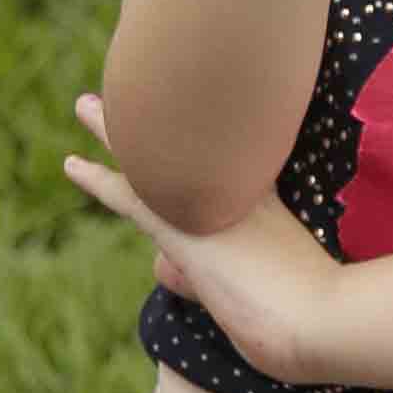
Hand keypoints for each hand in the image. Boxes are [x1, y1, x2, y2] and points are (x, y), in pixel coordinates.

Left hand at [62, 95, 341, 379]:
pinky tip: (71, 165)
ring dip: (113, 130)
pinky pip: (129, 197)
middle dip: (154, 112)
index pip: (219, 158)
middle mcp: (233, 190)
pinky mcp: (183, 233)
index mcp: (259, 198)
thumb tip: (167, 269)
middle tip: (134, 77)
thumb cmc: (307, 306)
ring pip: (149, 158)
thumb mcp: (260, 280)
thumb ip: (211, 270)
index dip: (197, 135)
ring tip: (85, 103)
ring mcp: (207, 207)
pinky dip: (98, 180)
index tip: (182, 112)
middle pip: (186, 139)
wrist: (320, 316)